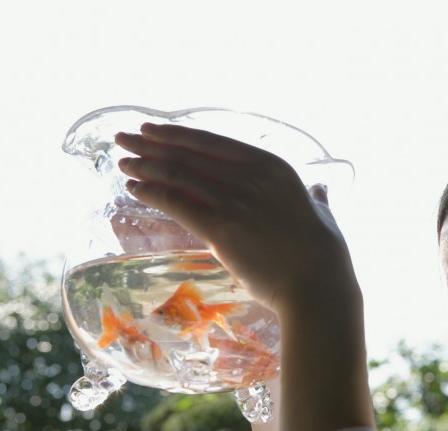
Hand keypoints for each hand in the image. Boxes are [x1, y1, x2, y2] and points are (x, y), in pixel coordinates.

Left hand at [114, 124, 353, 311]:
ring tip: (123, 163)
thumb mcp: (322, 214)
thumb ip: (315, 198)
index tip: (154, 130)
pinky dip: (152, 194)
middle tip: (124, 139)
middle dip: (151, 145)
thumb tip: (320, 190)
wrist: (317, 284)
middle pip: (189, 154)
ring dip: (145, 167)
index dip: (178, 134)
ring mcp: (234, 201)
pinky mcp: (220, 228)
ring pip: (178, 175)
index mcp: (273, 167)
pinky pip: (177, 204)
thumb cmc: (324, 254)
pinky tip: (135, 189)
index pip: (214, 143)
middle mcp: (250, 177)